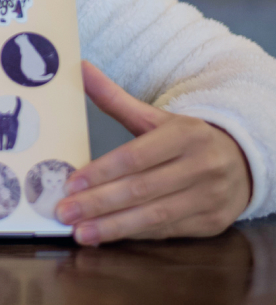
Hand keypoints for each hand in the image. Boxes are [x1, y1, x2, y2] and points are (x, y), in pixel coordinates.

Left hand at [56, 61, 251, 244]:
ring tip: (80, 232)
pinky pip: (166, 231)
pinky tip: (108, 236)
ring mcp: (209, 198)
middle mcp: (201, 166)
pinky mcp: (211, 223)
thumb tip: (79, 68)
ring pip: (153, 216)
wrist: (240, 161)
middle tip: (64, 212)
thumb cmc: (184, 139)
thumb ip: (115, 98)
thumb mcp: (155, 116)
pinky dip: (134, 234)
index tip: (71, 183)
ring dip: (113, 227)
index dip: (102, 171)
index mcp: (185, 135)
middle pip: (141, 189)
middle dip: (99, 203)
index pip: (136, 156)